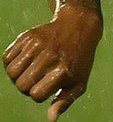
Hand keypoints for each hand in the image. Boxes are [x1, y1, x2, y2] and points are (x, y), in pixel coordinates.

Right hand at [4, 4, 102, 119]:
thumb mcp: (79, 81)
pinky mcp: (28, 36)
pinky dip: (11, 62)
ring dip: (17, 76)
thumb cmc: (78, 60)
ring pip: (11, 72)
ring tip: (30, 71)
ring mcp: (38, 44)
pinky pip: (6, 57)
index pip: (36, 95)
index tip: (48, 87)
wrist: (78, 26)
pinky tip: (26, 60)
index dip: (38, 95)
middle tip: (38, 79)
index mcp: (65, 70)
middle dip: (26, 87)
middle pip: (21, 85)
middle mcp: (51, 56)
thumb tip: (51, 119)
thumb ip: (65, 101)